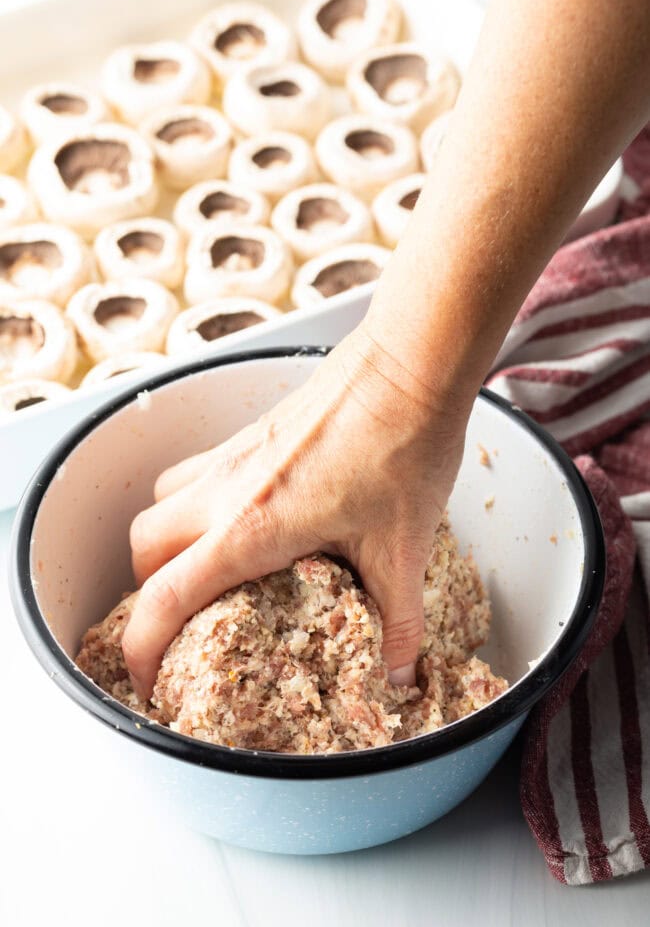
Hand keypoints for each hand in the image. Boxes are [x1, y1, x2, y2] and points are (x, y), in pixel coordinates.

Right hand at [122, 325, 469, 698]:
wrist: (410, 365)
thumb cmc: (404, 448)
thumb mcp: (403, 549)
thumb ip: (398, 621)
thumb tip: (398, 675)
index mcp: (251, 528)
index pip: (164, 597)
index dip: (142, 648)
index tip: (148, 679)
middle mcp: (226, 488)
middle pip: (143, 546)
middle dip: (148, 592)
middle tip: (183, 621)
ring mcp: (234, 455)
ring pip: (160, 501)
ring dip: (166, 540)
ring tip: (202, 568)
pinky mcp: (251, 432)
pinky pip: (194, 471)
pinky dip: (195, 502)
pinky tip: (243, 515)